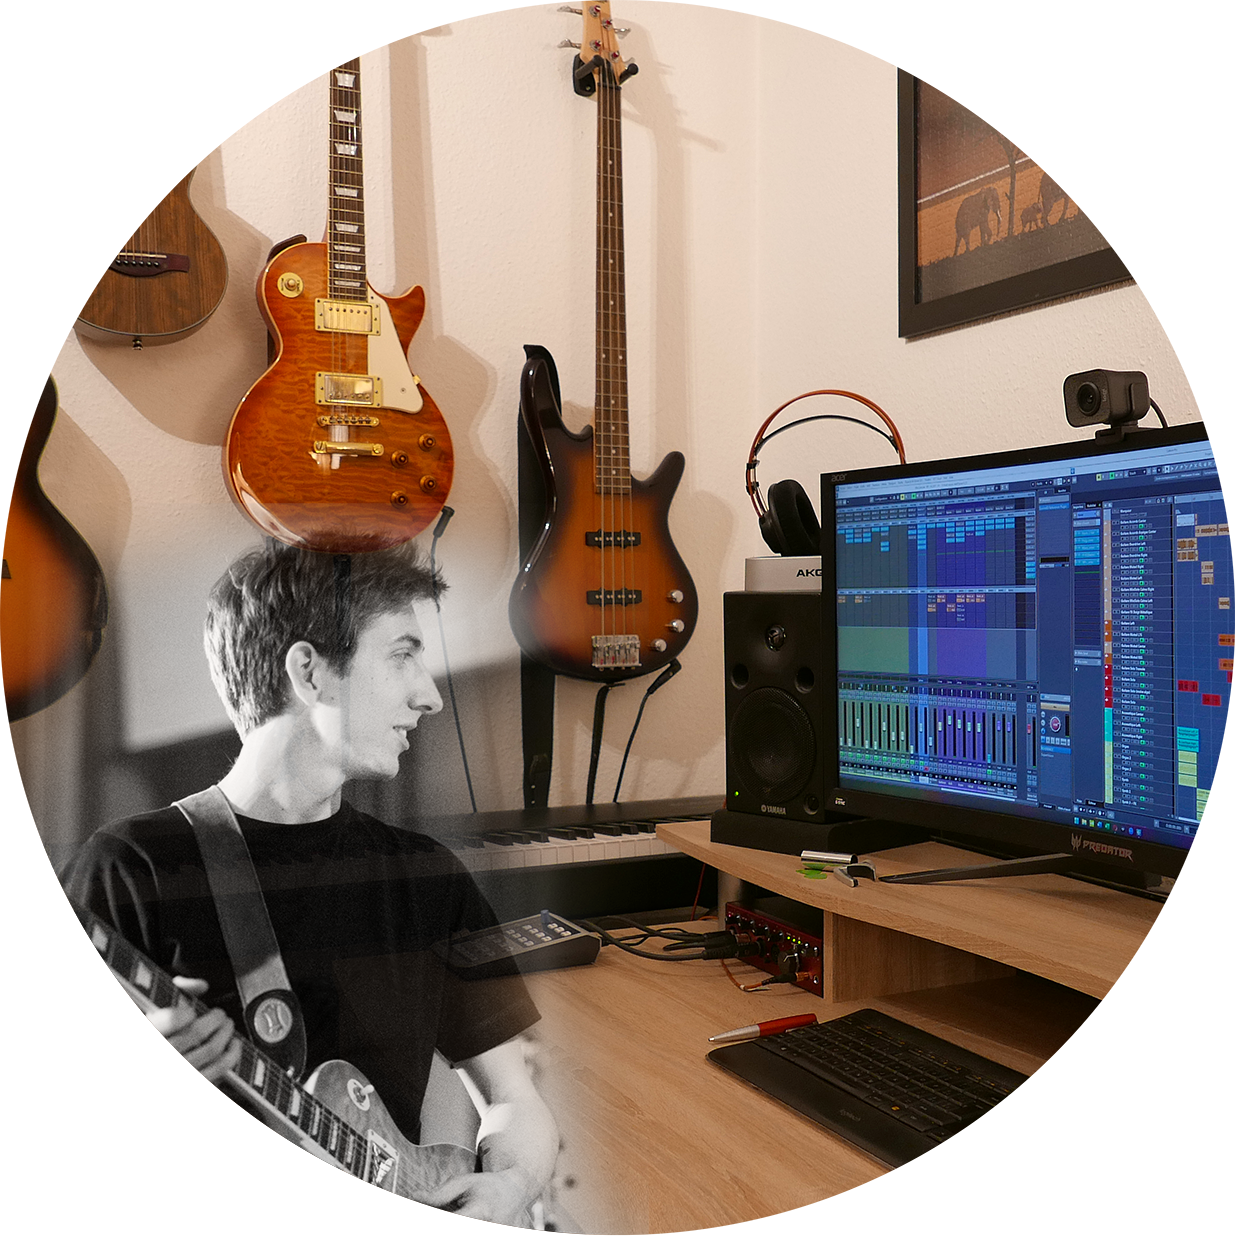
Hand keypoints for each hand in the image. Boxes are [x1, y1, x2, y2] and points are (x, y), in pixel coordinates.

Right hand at [148, 977, 241, 1112]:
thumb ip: (176, 994)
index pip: (171, 1019)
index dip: (187, 1012)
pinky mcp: (183, 1092)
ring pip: (211, 1050)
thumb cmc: (143, 1051)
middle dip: (217, 1018)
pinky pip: (217, 1071)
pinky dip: (231, 1055)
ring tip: (227, 1027)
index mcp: (143, 1037)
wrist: (126, 1090)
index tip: (191, 1012)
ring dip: (227, 1034)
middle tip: (220, 1015)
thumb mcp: (149, 1021)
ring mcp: (169, 1077)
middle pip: (197, 1032)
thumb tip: (201, 985)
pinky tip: (232, 1046)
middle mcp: (155, 1058)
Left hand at [409, 1167, 537, 1235]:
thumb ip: (442, 1192)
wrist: (516, 1192)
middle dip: (437, 1227)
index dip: (430, 1217)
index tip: (419, 1204)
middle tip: (429, 1212)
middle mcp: (488, 1232)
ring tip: (446, 1216)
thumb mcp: (467, 1181)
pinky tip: (455, 1225)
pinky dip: (456, 1234)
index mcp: (484, 1212)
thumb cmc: (490, 1186)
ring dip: (446, 1231)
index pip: (451, 1226)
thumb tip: (417, 1198)